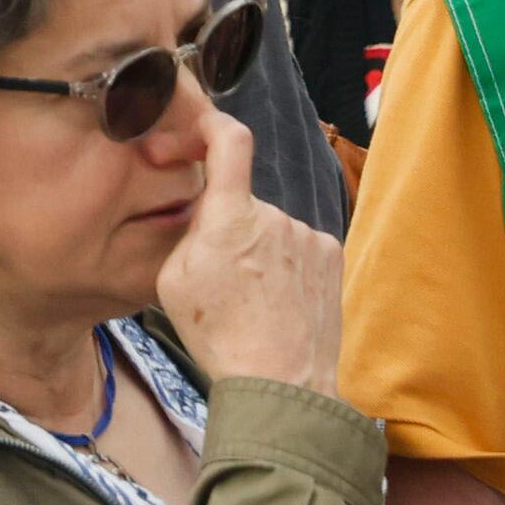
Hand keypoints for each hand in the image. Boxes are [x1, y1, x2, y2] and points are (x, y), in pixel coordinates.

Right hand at [150, 104, 340, 395]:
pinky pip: (298, 246)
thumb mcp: (173, 281)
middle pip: (243, 204)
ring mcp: (308, 235)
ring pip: (271, 228)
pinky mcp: (331, 255)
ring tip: (252, 298)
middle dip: (228, 228)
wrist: (281, 379)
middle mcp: (275, 216)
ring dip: (259, 250)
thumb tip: (207, 213)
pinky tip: (278, 299)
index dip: (212, 125)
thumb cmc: (220, 334)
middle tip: (219, 276)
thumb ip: (190, 233)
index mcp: (230, 218)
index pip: (230, 143)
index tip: (200, 127)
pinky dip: (286, 264)